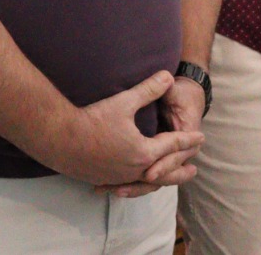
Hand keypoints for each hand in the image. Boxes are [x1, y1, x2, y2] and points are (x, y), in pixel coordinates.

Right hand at [35, 71, 203, 187]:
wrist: (59, 139)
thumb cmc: (92, 120)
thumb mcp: (123, 102)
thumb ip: (148, 90)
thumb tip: (168, 75)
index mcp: (143, 152)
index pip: (172, 145)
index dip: (188, 140)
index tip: (201, 138)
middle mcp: (134, 169)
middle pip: (164, 172)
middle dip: (179, 170)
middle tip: (193, 170)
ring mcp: (118, 177)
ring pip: (145, 183)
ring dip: (160, 179)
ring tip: (165, 179)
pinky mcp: (104, 180)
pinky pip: (127, 185)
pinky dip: (138, 185)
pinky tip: (134, 182)